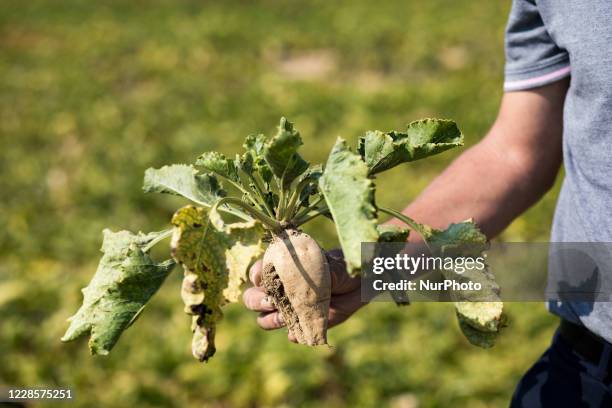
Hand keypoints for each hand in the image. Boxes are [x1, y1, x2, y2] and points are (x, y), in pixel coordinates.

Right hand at [243, 249, 364, 341]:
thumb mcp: (333, 266)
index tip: (263, 279)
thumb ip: (318, 273)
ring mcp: (290, 309)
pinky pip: (292, 334)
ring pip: (264, 319)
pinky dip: (294, 334)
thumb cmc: (343, 268)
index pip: (258, 272)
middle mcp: (281, 290)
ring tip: (286, 317)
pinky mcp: (303, 325)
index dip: (257, 276)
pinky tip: (301, 331)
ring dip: (271, 320)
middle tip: (271, 302)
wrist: (361, 284)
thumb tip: (304, 290)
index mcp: (282, 270)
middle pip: (252, 298)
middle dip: (257, 301)